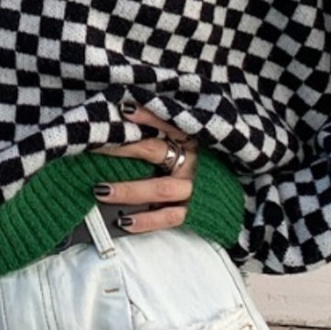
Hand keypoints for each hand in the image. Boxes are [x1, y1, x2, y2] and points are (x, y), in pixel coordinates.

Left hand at [91, 106, 198, 234]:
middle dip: (123, 148)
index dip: (148, 116)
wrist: (235, 193)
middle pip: (155, 152)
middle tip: (95, 146)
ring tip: (100, 190)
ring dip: (129, 190)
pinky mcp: (195, 212)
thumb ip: (169, 130)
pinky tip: (124, 221)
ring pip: (159, 189)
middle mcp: (194, 162)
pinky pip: (168, 218)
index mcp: (194, 139)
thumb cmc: (207, 161)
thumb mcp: (193, 139)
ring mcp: (194, 188)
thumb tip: (128, 114)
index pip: (170, 123)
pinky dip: (146, 221)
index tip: (123, 108)